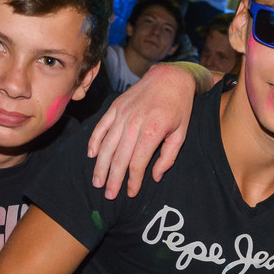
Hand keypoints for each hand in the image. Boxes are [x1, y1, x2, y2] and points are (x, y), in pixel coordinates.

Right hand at [88, 63, 210, 198]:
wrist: (169, 78)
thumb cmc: (178, 108)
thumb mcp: (181, 134)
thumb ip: (168, 157)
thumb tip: (154, 177)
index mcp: (153, 131)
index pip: (137, 162)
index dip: (133, 181)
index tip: (131, 193)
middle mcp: (134, 123)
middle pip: (119, 157)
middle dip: (113, 179)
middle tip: (109, 195)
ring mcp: (122, 114)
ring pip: (107, 145)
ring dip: (101, 166)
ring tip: (98, 182)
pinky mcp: (115, 107)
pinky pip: (101, 127)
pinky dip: (95, 142)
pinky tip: (92, 156)